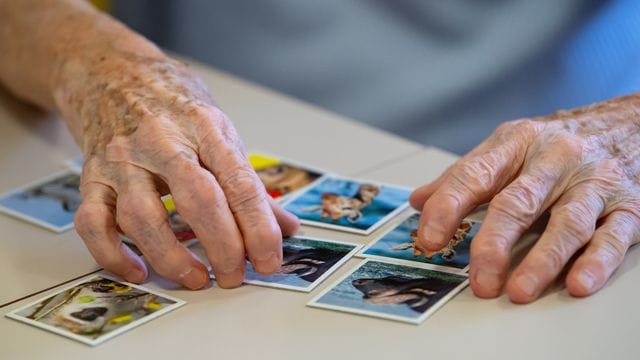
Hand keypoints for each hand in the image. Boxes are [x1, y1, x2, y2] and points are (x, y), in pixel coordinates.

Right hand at [57, 51, 298, 288]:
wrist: (112, 73)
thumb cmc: (173, 105)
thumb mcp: (219, 131)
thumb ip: (248, 182)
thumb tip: (285, 226)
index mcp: (205, 128)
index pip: (239, 183)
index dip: (259, 228)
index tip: (269, 260)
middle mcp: (162, 142)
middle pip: (198, 200)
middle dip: (223, 246)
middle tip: (236, 276)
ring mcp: (122, 160)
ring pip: (142, 217)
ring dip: (172, 257)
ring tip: (198, 278)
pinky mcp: (92, 177)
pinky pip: (93, 222)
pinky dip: (113, 254)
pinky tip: (139, 271)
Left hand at [410, 95, 639, 302]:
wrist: (630, 122)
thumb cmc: (558, 142)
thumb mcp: (508, 146)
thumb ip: (464, 176)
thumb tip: (418, 201)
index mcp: (517, 143)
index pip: (474, 175)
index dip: (448, 207)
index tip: (428, 238)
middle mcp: (555, 159)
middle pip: (518, 202)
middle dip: (494, 243)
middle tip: (479, 278)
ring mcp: (594, 182)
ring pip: (567, 223)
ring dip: (542, 261)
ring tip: (518, 290)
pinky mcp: (629, 206)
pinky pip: (612, 236)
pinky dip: (595, 262)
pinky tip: (577, 283)